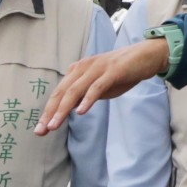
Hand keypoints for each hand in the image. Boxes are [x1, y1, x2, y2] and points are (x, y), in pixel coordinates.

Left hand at [36, 40, 168, 133]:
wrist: (147, 55)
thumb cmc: (121, 73)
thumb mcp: (99, 87)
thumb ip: (84, 95)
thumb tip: (71, 108)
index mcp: (77, 71)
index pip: (59, 94)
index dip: (48, 112)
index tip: (39, 130)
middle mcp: (83, 68)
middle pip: (62, 93)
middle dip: (50, 113)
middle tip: (40, 131)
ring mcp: (97, 68)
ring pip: (75, 90)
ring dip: (63, 109)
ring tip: (54, 125)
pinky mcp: (113, 71)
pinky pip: (97, 87)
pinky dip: (88, 99)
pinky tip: (81, 112)